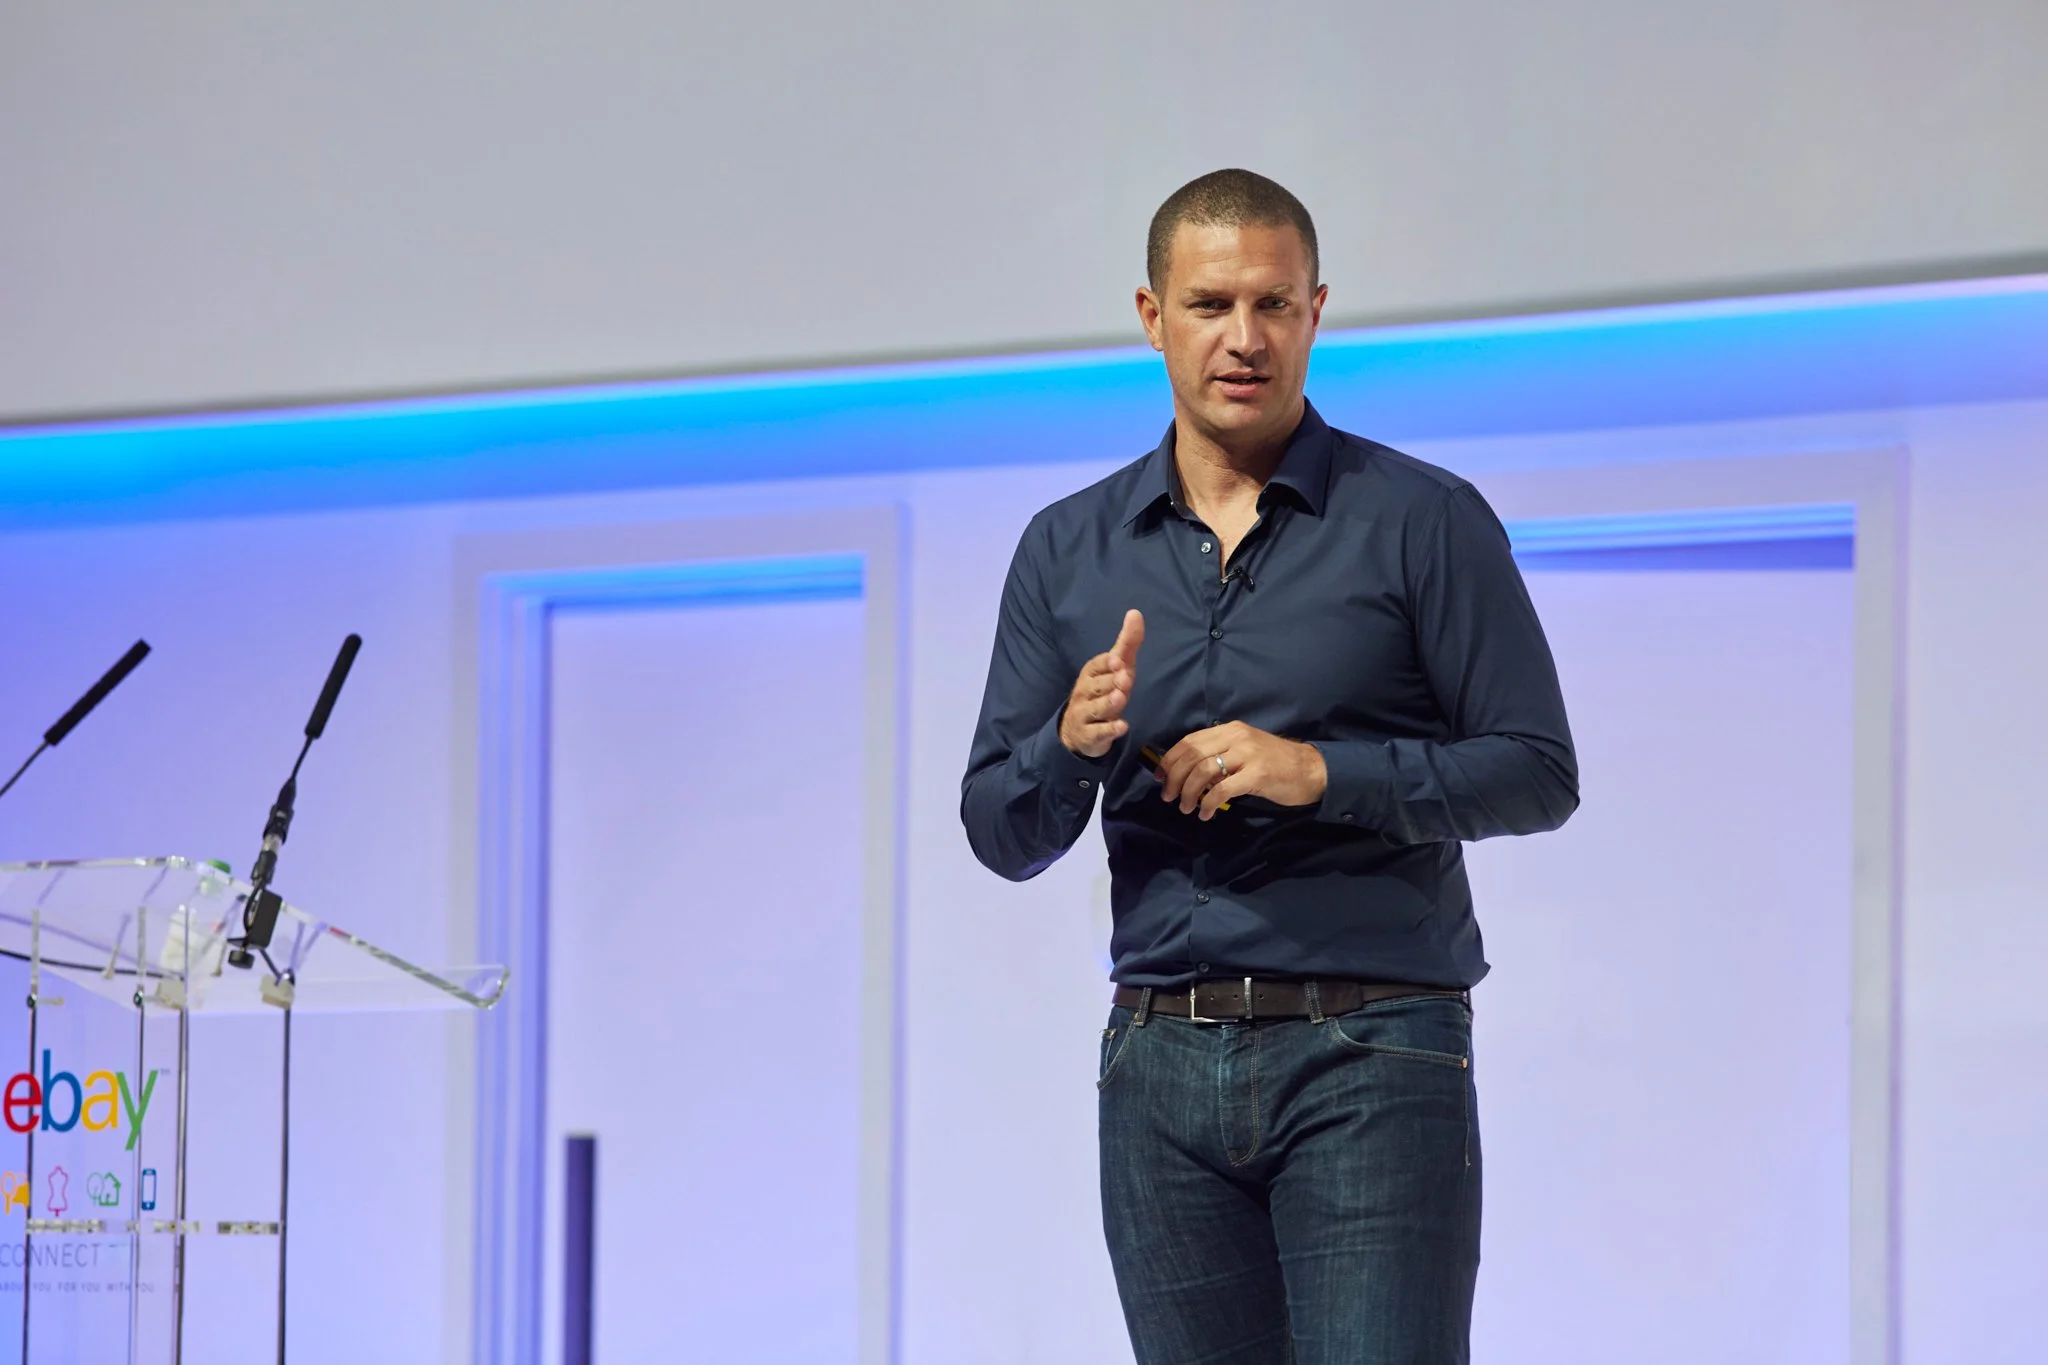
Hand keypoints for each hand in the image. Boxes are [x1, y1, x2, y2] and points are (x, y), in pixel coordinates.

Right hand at [1059, 610, 1144, 757]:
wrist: (1077, 730)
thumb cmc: (1102, 692)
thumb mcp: (1116, 668)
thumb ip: (1127, 643)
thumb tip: (1135, 613)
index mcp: (1091, 672)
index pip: (1098, 665)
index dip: (1108, 664)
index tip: (1119, 661)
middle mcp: (1084, 691)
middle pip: (1098, 686)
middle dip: (1110, 682)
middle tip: (1124, 679)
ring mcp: (1085, 714)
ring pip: (1097, 708)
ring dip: (1108, 703)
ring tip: (1120, 698)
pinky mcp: (1090, 735)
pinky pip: (1099, 732)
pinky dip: (1110, 730)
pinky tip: (1122, 726)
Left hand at [1154, 721, 1327, 819]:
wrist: (1311, 769)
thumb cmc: (1275, 763)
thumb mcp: (1245, 751)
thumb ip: (1219, 755)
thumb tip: (1188, 773)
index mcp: (1230, 730)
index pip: (1189, 741)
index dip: (1170, 759)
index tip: (1159, 777)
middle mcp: (1236, 737)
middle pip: (1192, 755)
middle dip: (1174, 777)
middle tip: (1168, 796)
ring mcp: (1248, 754)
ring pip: (1203, 771)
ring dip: (1188, 792)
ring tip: (1185, 808)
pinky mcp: (1258, 774)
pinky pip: (1223, 789)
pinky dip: (1208, 803)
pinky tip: (1206, 813)